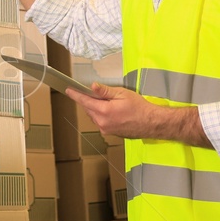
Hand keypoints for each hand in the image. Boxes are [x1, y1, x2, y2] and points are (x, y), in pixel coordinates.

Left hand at [70, 83, 208, 147]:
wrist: (151, 123)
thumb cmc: (139, 107)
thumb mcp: (122, 94)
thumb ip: (105, 91)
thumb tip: (92, 87)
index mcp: (104, 111)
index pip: (85, 101)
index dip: (76, 95)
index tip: (68, 90)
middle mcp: (102, 123)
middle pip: (88, 109)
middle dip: (89, 100)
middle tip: (95, 92)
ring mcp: (106, 130)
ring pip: (94, 116)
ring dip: (95, 108)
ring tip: (107, 101)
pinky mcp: (110, 133)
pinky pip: (100, 122)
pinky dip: (101, 115)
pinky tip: (111, 111)